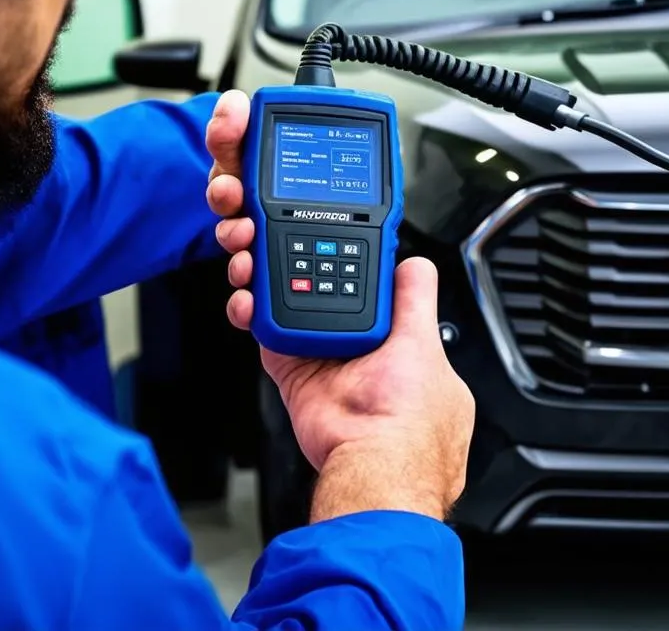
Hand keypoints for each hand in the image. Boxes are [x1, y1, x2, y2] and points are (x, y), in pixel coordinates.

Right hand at [205, 90, 474, 522]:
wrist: (374, 459)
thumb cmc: (406, 413)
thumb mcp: (422, 341)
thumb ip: (413, 298)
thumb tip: (417, 262)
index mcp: (378, 317)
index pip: (344, 260)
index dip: (318, 234)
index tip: (298, 209)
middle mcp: (343, 325)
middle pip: (302, 268)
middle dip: (276, 242)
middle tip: (258, 222)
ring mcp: (313, 342)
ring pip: (274, 288)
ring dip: (256, 265)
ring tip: (247, 252)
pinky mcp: (287, 361)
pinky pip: (261, 324)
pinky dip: (248, 306)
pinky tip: (246, 294)